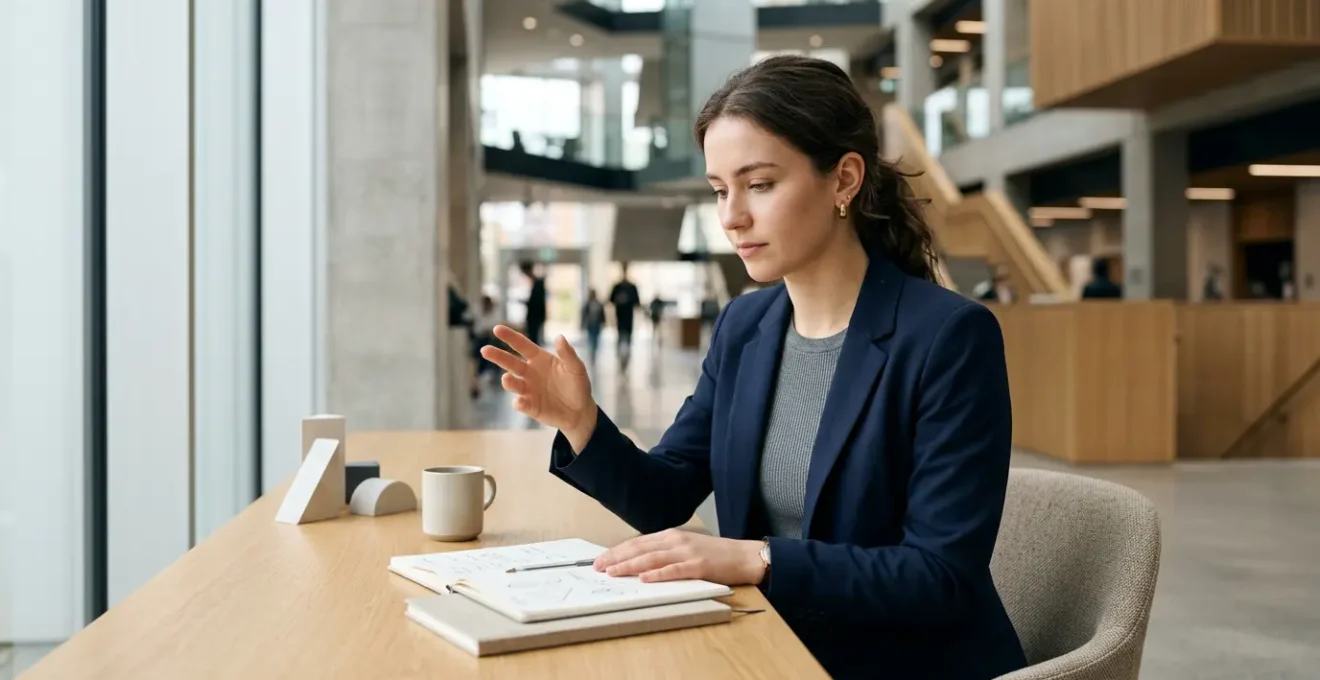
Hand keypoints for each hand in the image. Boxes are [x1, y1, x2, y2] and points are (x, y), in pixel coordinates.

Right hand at [480, 326, 596, 447]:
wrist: (580, 411)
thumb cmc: (577, 385)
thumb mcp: (576, 368)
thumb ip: (568, 354)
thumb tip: (559, 337)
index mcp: (539, 359)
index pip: (521, 345)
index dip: (510, 337)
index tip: (496, 329)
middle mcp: (529, 372)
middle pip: (510, 362)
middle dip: (497, 356)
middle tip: (485, 350)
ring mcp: (528, 390)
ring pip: (512, 383)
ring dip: (508, 381)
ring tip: (507, 378)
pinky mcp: (530, 406)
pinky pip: (521, 404)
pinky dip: (519, 402)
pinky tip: (520, 401)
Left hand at [594, 528, 765, 585]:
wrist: (743, 555)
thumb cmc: (714, 554)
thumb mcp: (686, 547)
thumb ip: (665, 551)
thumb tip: (639, 563)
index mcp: (671, 535)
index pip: (637, 543)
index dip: (617, 551)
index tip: (600, 559)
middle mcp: (676, 541)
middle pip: (640, 548)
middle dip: (617, 558)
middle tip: (598, 567)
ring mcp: (687, 552)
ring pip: (652, 558)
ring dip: (630, 566)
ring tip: (613, 572)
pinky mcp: (699, 566)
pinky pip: (674, 570)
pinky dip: (658, 574)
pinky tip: (644, 579)